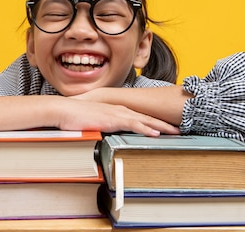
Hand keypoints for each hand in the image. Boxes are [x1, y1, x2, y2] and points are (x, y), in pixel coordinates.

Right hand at [56, 96, 179, 135]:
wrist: (64, 110)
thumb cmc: (75, 117)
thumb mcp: (94, 122)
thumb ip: (103, 126)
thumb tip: (107, 135)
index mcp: (117, 110)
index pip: (141, 116)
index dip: (155, 121)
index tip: (168, 126)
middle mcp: (120, 110)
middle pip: (148, 117)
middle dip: (165, 123)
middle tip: (180, 128)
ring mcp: (117, 114)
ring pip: (145, 120)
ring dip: (161, 126)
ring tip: (176, 132)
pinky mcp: (113, 119)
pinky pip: (133, 125)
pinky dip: (146, 128)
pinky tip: (156, 133)